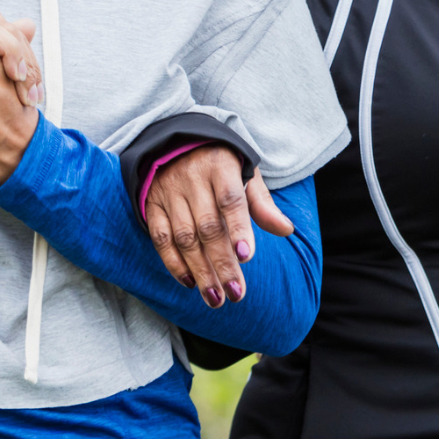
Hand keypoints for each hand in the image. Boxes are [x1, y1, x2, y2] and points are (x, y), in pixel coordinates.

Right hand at [143, 144, 294, 306]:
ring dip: (200, 270)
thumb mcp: (246, 172)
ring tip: (215, 297)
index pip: (230, 200)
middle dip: (222, 263)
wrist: (176, 141)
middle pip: (208, 226)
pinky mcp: (152, 204)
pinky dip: (173, 262)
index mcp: (221, 166)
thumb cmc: (220, 163)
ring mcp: (169, 192)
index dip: (238, 228)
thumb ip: (262, 204)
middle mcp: (192, 178)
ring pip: (184, 237)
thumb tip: (286, 230)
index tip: (246, 257)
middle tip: (236, 293)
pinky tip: (189, 282)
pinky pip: (160, 237)